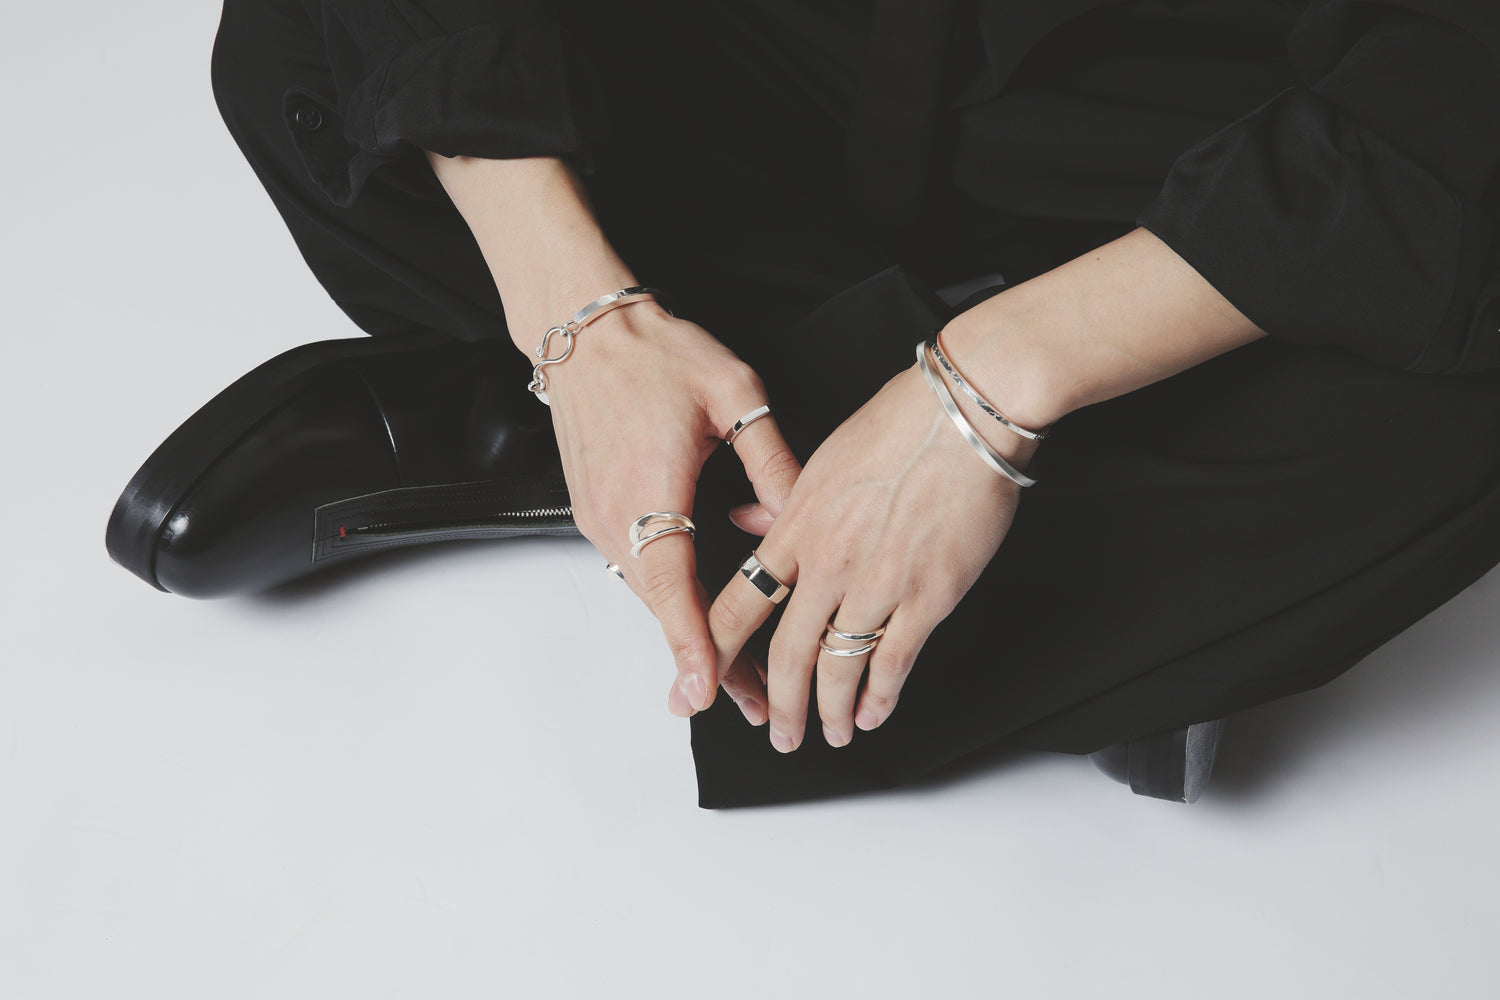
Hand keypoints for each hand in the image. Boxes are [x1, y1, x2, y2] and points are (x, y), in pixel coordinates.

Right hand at [421, 153, 804, 723]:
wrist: (584, 329)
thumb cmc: (653, 352)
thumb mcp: (733, 392)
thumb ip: (772, 458)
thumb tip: (803, 514)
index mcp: (651, 488)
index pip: (674, 586)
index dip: (693, 644)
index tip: (706, 692)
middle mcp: (614, 514)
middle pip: (663, 608)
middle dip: (708, 660)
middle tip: (752, 701)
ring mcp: (598, 517)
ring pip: (648, 595)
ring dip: (688, 633)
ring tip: (735, 672)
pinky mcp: (594, 513)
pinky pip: (636, 571)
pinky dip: (668, 601)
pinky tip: (700, 614)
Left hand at [707, 356, 1036, 750]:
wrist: (964, 413)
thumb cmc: (900, 422)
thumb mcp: (824, 456)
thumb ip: (783, 501)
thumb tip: (748, 523)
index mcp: (796, 524)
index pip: (740, 601)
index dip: (717, 649)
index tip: (703, 680)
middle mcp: (828, 561)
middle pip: (786, 651)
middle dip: (777, 702)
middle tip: (776, 732)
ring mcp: (878, 582)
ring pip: (837, 666)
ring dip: (828, 711)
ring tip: (828, 735)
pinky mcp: (928, 595)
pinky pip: (894, 661)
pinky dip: (880, 696)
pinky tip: (874, 713)